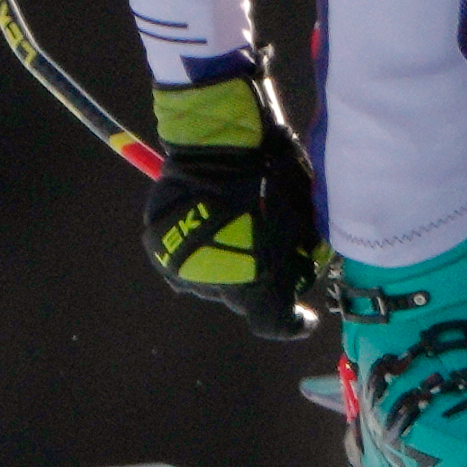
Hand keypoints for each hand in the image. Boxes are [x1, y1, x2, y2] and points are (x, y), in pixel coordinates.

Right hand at [141, 69, 322, 337]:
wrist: (220, 143)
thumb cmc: (271, 176)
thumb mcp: (301, 216)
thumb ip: (302, 251)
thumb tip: (305, 262)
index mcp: (259, 282)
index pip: (277, 322)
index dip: (292, 323)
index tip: (304, 317)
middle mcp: (218, 287)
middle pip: (245, 301)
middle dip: (261, 283)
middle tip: (271, 254)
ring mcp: (185, 271)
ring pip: (214, 284)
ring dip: (228, 268)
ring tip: (238, 230)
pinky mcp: (161, 253)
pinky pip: (186, 267)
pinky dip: (202, 255)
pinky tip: (214, 228)